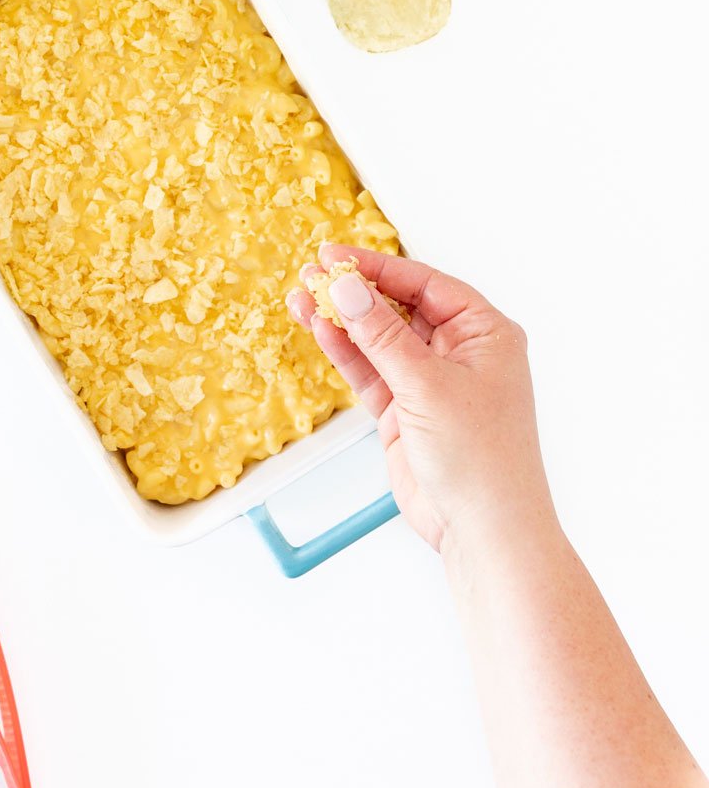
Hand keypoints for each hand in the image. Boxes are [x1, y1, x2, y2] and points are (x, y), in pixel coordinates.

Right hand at [287, 245, 554, 553]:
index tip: (334, 256)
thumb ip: (381, 335)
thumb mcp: (427, 386)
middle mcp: (460, 352)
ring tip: (301, 299)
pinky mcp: (406, 412)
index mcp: (484, 333)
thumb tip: (345, 288)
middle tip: (312, 275)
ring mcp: (431, 383)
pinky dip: (345, 353)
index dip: (378, 268)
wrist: (485, 532)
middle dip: (355, 292)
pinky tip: (319, 330)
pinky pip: (371, 371)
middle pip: (398, 307)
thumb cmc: (481, 459)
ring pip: (378, 339)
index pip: (424, 283)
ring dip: (342, 321)